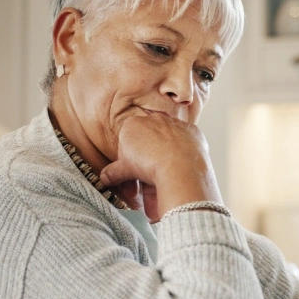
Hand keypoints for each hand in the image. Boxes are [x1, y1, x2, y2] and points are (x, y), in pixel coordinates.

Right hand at [98, 112, 221, 220]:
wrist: (180, 167)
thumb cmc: (149, 166)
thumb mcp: (123, 171)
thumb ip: (112, 172)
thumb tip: (105, 178)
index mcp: (132, 124)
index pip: (127, 142)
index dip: (129, 160)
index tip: (132, 173)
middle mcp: (154, 119)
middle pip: (148, 141)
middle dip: (147, 160)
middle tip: (147, 180)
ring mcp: (175, 124)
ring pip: (167, 142)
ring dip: (164, 157)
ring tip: (165, 178)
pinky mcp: (193, 131)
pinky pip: (186, 142)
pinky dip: (183, 154)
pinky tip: (181, 167)